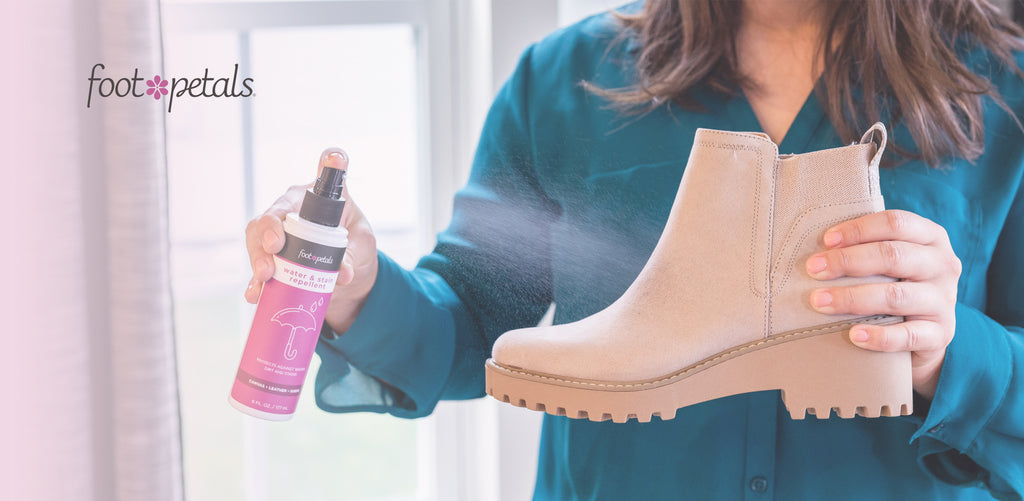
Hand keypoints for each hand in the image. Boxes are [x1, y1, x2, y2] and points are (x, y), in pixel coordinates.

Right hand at [244, 147, 378, 333]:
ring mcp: (277, 242)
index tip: (276, 243)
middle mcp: (286, 218)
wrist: (355, 268)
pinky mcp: (275, 264)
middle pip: (260, 227)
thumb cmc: (357, 241)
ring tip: (261, 288)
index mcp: (308, 201)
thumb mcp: (362, 242)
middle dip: (259, 250)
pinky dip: (257, 286)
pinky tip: (257, 296)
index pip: (284, 205)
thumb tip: (343, 275)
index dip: (273, 222)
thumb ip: (352, 254)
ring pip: (256, 249)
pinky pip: (259, 273)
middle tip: (267, 272)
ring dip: (256, 269)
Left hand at [805, 209, 961, 399]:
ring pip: (896, 295)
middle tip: (813, 269)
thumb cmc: (894, 284)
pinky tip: (853, 335)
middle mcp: (943, 265)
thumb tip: (818, 245)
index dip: (858, 230)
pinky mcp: (940, 333)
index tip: (826, 241)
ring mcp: (944, 301)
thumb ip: (865, 247)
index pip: (895, 223)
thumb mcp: (890, 260)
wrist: (924, 333)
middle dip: (848, 261)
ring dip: (852, 298)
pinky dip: (879, 336)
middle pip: (893, 255)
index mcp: (931, 237)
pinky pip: (908, 336)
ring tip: (820, 301)